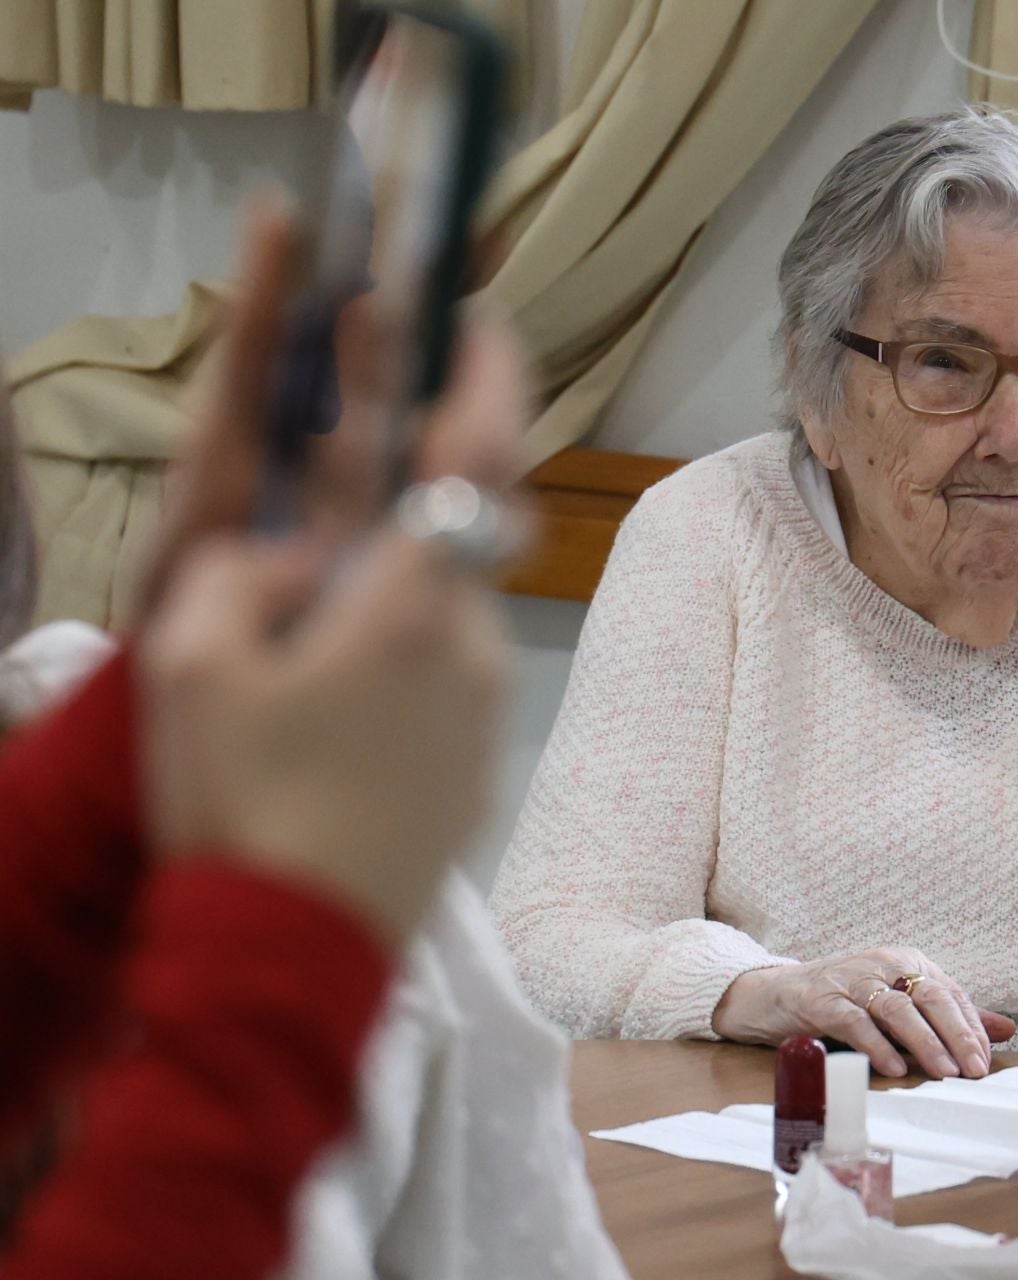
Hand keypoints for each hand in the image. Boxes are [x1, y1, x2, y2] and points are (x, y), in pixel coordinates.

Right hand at [140, 192, 529, 945]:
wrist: (298, 951)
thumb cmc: (242, 801)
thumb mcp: (193, 665)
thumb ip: (239, 574)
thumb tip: (284, 553)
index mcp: (409, 600)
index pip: (476, 459)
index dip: (486, 377)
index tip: (482, 318)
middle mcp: (471, 643)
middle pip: (454, 536)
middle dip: (410, 495)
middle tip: (356, 491)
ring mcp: (486, 708)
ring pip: (442, 612)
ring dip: (389, 596)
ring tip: (304, 644)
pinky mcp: (480, 763)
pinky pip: (443, 677)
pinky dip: (396, 662)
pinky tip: (330, 714)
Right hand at [712, 948, 1016, 1079]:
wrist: (775, 993)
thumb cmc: (845, 1000)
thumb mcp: (899, 1003)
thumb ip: (949, 1015)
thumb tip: (1005, 1028)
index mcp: (907, 962)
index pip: (951, 994)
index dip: (971, 1027)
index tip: (986, 1060)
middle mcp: (884, 964)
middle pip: (930, 997)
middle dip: (957, 1034)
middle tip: (974, 1069)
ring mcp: (852, 980)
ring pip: (896, 1008)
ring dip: (923, 1042)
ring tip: (944, 1072)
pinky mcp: (822, 999)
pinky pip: (853, 1021)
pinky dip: (875, 1044)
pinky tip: (893, 1067)